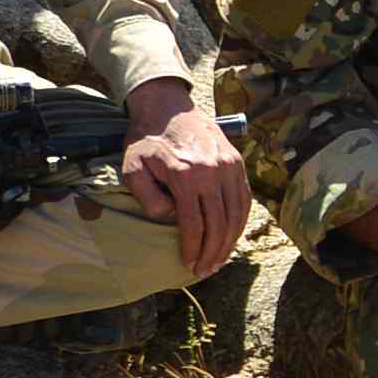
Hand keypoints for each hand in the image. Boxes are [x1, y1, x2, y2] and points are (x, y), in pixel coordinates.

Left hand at [116, 76, 251, 273]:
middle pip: (219, 224)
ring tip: (218, 260)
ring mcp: (229, 166)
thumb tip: (171, 217)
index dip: (193, 249)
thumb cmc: (145, 140)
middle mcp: (213, 171)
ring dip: (229, 242)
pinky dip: (240, 222)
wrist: (166, 106)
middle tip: (204, 271)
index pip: (195, 224)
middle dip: (212, 253)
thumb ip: (148, 198)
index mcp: (186, 174)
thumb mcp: (132, 168)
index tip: (188, 264)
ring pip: (236, 214)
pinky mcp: (237, 162)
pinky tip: (231, 236)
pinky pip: (244, 199)